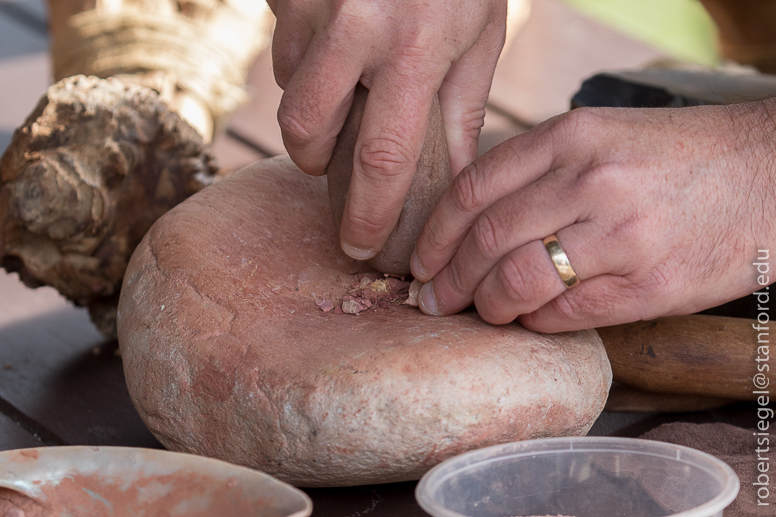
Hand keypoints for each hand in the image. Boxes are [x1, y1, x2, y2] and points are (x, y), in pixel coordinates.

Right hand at [267, 0, 506, 258]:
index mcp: (415, 49)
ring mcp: (313, 4)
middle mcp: (357, 29)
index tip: (357, 245)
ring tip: (347, 82)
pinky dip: (304, 60)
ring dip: (311, 105)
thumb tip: (451, 184)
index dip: (367, 212)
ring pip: (288, 88)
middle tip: (334, 159)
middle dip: (315, 161)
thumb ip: (460, 112)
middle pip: (307, 132)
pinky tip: (337, 39)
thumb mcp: (477, 37)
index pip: (382, 157)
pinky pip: (281, 45)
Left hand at [411, 102, 775, 331]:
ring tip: (482, 312)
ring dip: (487, 306)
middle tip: (435, 299)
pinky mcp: (650, 286)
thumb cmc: (674, 157)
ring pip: (518, 282)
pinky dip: (535, 323)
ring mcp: (621, 235)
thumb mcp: (599, 138)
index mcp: (570, 137)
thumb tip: (471, 223)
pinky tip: (530, 319)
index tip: (420, 260)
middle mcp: (591, 181)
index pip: (472, 189)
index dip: (434, 234)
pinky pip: (566, 314)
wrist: (768, 173)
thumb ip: (536, 171)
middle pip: (486, 240)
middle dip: (449, 279)